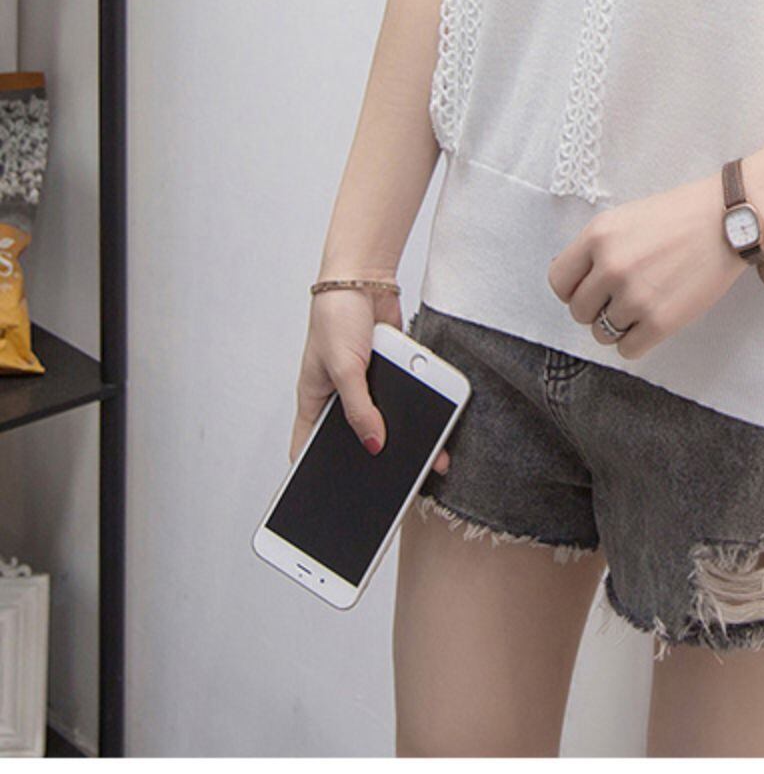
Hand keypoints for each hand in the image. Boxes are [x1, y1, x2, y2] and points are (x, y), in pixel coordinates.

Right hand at [289, 284, 451, 474]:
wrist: (365, 278)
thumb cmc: (335, 316)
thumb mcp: (344, 368)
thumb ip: (360, 408)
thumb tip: (375, 445)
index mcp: (314, 402)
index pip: (308, 448)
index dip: (316, 475)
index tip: (331, 501)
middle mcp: (340, 397)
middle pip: (355, 438)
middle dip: (374, 462)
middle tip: (395, 488)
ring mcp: (367, 386)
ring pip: (386, 420)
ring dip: (406, 437)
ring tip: (428, 462)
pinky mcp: (392, 373)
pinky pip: (407, 398)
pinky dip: (421, 410)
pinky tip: (439, 427)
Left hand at [545, 173, 748, 357]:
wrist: (729, 220)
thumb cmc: (682, 215)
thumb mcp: (627, 218)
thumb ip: (598, 248)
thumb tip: (574, 281)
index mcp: (598, 236)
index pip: (559, 281)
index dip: (574, 289)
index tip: (591, 289)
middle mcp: (610, 267)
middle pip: (579, 311)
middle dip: (597, 308)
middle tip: (622, 297)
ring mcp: (635, 296)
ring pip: (602, 334)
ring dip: (618, 326)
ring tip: (642, 307)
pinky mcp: (661, 322)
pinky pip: (628, 350)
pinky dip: (636, 341)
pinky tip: (652, 322)